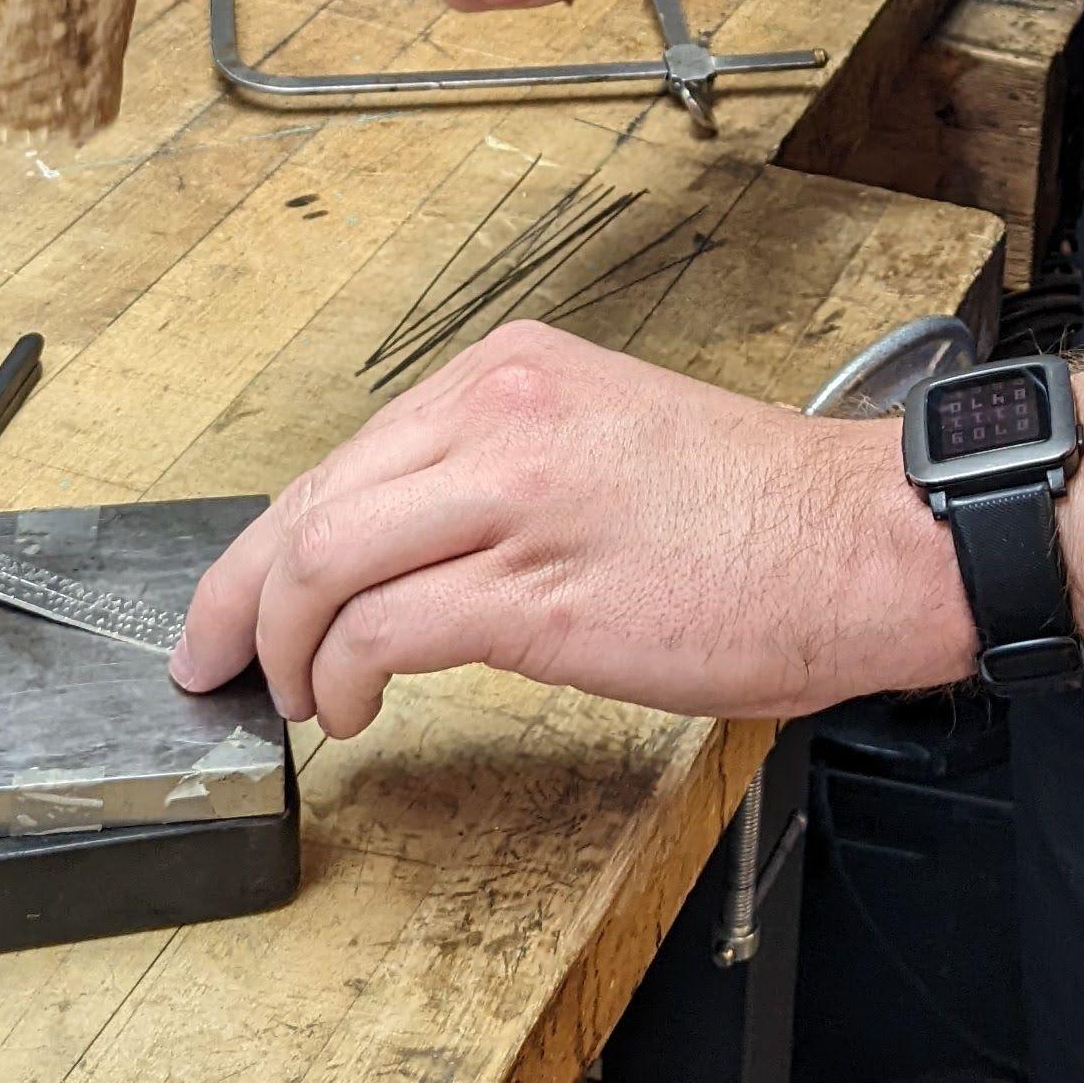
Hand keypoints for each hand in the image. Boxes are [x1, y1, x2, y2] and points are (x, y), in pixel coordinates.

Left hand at [169, 321, 973, 731]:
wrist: (869, 543)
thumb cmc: (758, 516)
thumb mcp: (604, 446)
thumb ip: (499, 474)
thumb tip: (400, 551)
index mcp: (514, 371)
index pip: (346, 455)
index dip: (270, 545)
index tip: (240, 601)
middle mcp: (502, 413)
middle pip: (311, 504)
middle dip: (240, 597)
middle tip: (214, 662)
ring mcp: (517, 497)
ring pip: (326, 562)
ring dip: (288, 649)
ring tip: (302, 700)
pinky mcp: (536, 590)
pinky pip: (385, 631)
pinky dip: (344, 678)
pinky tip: (358, 710)